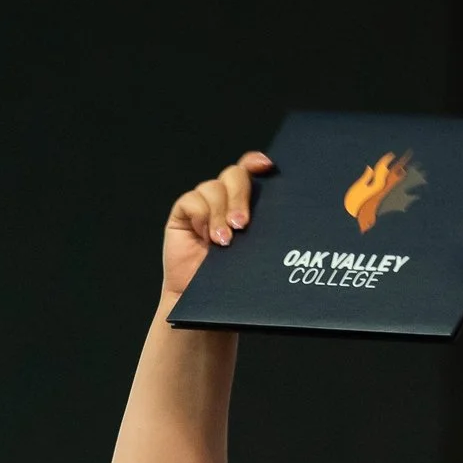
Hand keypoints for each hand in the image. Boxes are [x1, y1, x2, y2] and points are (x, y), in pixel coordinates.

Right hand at [163, 152, 270, 299]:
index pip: (251, 171)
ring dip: (220, 213)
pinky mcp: (183, 214)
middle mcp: (225, 198)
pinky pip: (191, 200)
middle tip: (242, 225)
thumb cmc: (232, 277)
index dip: (257, 163)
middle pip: (234, 175)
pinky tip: (203, 235)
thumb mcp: (254, 248)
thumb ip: (262, 226)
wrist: (203, 299)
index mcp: (247, 202)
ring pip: (213, 187)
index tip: (267, 166)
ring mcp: (203, 205)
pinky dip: (200, 216)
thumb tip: (279, 209)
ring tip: (223, 241)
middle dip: (239, 197)